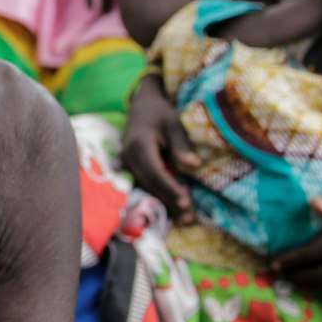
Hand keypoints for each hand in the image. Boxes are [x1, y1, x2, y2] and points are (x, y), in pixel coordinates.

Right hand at [120, 76, 197, 219]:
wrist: (143, 104)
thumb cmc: (161, 112)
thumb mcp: (174, 123)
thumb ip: (182, 145)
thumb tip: (194, 166)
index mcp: (139, 145)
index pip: (155, 173)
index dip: (170, 189)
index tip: (186, 202)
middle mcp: (129, 157)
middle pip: (150, 185)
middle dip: (169, 202)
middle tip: (189, 218)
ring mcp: (127, 163)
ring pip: (147, 187)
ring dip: (165, 202)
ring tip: (186, 217)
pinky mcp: (131, 167)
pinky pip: (146, 184)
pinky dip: (160, 194)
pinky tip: (175, 205)